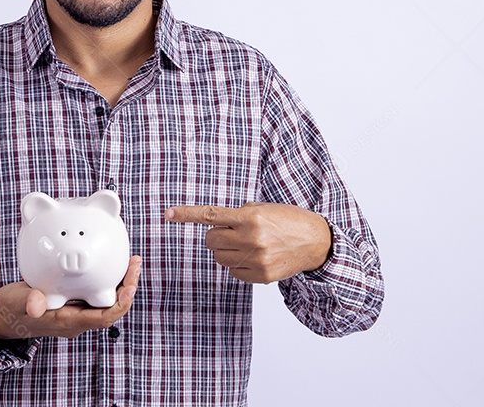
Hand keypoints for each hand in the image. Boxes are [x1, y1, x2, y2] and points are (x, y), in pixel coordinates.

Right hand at [0, 255, 141, 339]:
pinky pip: (94, 292)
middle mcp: (77, 319)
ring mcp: (75, 311)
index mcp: (69, 322)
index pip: (104, 317)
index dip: (121, 302)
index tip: (130, 284)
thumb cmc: (10, 311)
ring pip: (105, 299)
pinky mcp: (71, 302)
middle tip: (134, 263)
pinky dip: (104, 278)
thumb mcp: (16, 304)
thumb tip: (36, 303)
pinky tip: (106, 261)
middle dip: (127, 287)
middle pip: (112, 307)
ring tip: (129, 260)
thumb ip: (28, 303)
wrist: (2, 318)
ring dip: (119, 282)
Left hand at [164, 202, 330, 283]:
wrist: (316, 242)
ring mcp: (256, 260)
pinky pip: (233, 272)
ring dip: (226, 250)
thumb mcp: (265, 208)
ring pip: (219, 257)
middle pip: (211, 240)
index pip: (210, 215)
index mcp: (251, 217)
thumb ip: (240, 213)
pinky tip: (254, 257)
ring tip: (246, 244)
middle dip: (216, 236)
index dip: (186, 214)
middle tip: (232, 232)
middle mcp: (252, 238)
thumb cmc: (289, 220)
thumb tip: (217, 223)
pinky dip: (238, 265)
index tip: (168, 213)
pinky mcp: (261, 276)